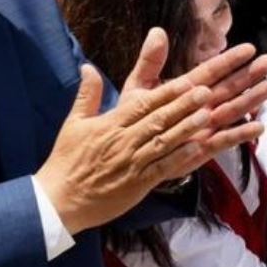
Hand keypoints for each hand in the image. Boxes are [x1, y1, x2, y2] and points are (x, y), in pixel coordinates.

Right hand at [37, 29, 266, 234]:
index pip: (146, 101)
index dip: (170, 89)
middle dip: (185, 102)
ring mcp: (132, 161)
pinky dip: (181, 157)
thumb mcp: (73, 123)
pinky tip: (200, 148)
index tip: (190, 78)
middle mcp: (124, 138)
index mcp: (112, 122)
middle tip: (209, 88)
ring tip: (210, 112)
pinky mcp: (136, 183)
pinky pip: (162, 168)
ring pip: (164, 140)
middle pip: (159, 116)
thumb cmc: (67, 161)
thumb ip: (87, 94)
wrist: (57, 200)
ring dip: (187, 126)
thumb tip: (88, 66)